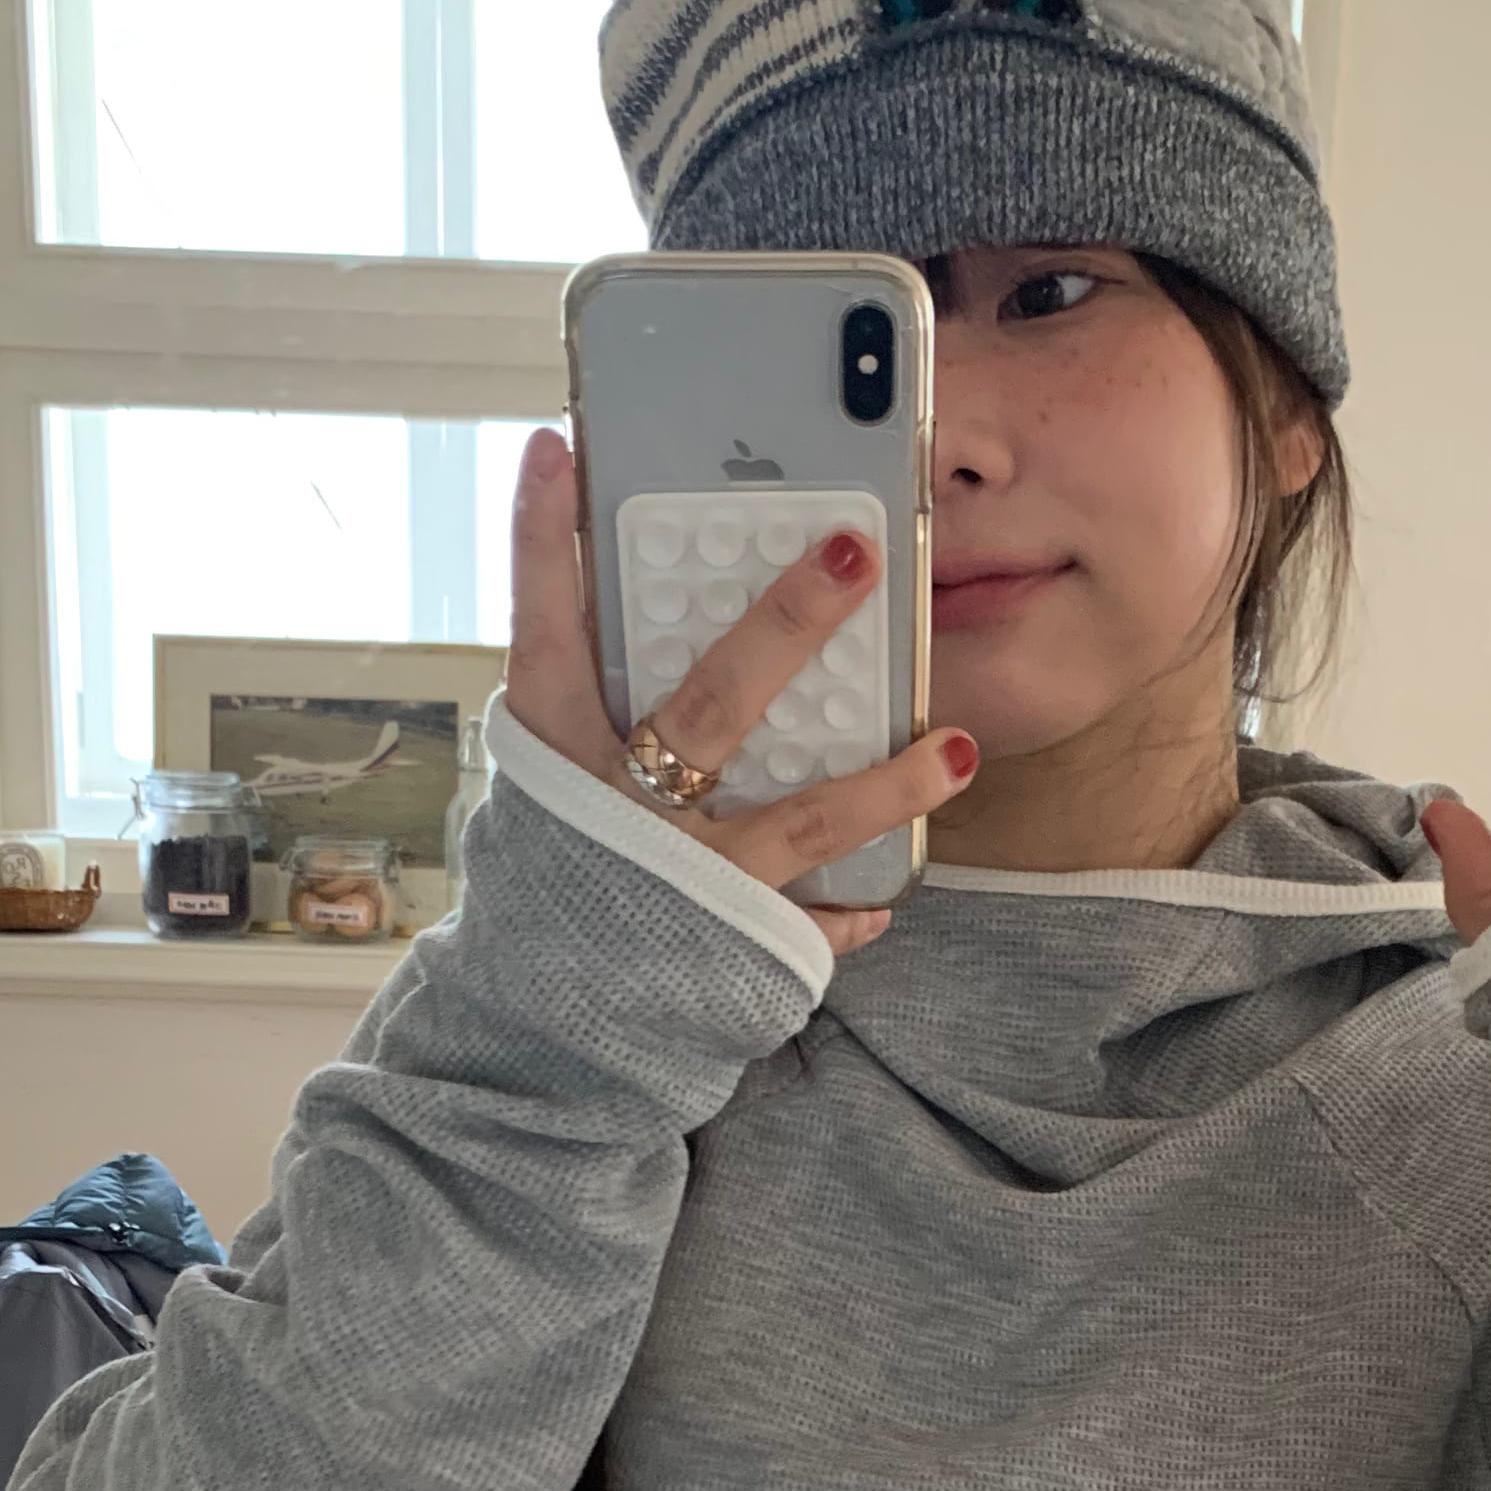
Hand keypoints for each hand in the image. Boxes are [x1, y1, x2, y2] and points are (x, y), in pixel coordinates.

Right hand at [500, 427, 975, 958]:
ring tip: (957, 747)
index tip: (558, 450)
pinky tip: (891, 896)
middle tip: (852, 551)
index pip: (545, 630)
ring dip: (886, 783)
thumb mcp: (543, 796)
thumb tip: (640, 619)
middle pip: (712, 702)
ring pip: (800, 817)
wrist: (533, 1039)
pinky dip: (852, 908)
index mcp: (555, 759)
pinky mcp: (728, 946)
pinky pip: (809, 922)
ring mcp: (681, 881)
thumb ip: (586, 719)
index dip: (545, 541)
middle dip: (786, 624)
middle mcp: (618, 813)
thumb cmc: (552, 893)